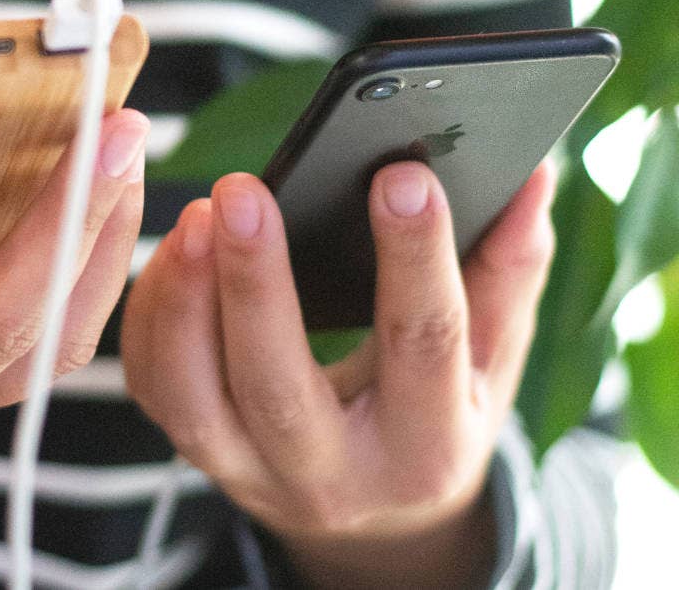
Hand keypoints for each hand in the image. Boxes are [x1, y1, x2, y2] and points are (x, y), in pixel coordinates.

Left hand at [122, 159, 556, 588]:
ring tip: (196, 216)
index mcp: (426, 447)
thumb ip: (506, 273)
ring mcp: (253, 473)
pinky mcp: (200, 454)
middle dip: (257, 282)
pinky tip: (172, 250)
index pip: (422, 345)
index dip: (415, 258)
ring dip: (185, 302)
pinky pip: (155, 386)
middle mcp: (332, 475)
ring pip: (196, 399)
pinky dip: (153, 315)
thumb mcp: (489, 361)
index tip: (400, 175)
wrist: (372, 508)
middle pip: (279, 384)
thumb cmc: (434, 415)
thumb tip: (530, 179)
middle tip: (242, 191)